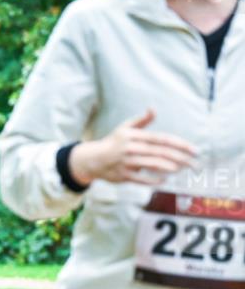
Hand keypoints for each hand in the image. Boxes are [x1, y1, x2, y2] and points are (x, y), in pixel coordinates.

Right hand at [68, 109, 197, 186]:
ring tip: (183, 169)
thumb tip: (153, 108)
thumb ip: (142, 120)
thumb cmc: (113, 142)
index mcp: (134, 136)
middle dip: (181, 158)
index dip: (180, 144)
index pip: (162, 139)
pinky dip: (154, 180)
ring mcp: (127, 162)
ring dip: (170, 168)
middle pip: (161, 153)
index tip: (195, 150)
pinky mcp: (123, 175)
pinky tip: (165, 180)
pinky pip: (141, 179)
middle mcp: (131, 148)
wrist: (92, 159)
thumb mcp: (125, 128)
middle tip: (195, 164)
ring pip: (153, 165)